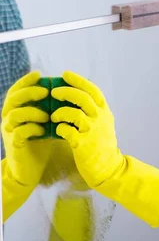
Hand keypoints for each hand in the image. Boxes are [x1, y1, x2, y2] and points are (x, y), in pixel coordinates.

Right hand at [1, 71, 51, 186]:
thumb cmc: (40, 140)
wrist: (31, 167)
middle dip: (29, 92)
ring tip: (47, 115)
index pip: (16, 90)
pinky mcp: (14, 144)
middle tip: (46, 92)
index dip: (25, 81)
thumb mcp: (44, 120)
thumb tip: (67, 89)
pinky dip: (32, 128)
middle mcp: (8, 118)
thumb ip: (49, 106)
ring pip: (14, 114)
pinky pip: (19, 132)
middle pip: (12, 99)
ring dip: (32, 112)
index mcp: (16, 109)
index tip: (39, 74)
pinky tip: (44, 130)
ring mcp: (9, 131)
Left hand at [51, 71, 123, 187]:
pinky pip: (67, 131)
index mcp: (104, 112)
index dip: (79, 80)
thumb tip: (75, 95)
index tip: (65, 74)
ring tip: (54, 116)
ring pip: (74, 113)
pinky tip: (58, 130)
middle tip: (54, 92)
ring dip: (60, 112)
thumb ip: (93, 110)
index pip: (93, 90)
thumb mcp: (103, 123)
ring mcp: (92, 131)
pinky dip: (60, 128)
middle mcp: (100, 119)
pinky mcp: (82, 144)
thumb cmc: (101, 144)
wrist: (108, 167)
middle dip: (66, 92)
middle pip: (83, 98)